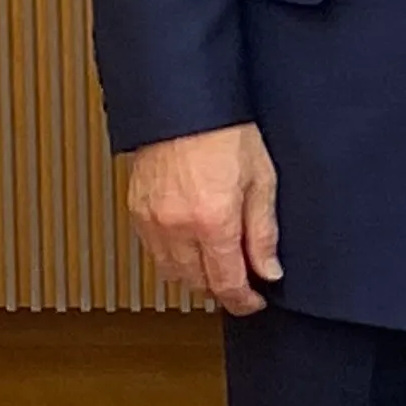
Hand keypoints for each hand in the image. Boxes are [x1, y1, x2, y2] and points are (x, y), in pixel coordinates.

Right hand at [121, 124, 281, 314]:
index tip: (254, 301)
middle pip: (197, 283)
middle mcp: (176, 227)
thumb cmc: (226, 132)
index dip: (243, 300)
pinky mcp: (136, 211)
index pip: (227, 282)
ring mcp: (151, 220)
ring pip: (171, 272)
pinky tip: (191, 247)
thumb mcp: (262, 180)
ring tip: (218, 265)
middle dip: (221, 289)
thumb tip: (268, 270)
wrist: (184, 104)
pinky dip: (173, 259)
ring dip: (196, 277)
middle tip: (242, 283)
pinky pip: (153, 252)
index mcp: (213, 222)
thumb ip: (263, 232)